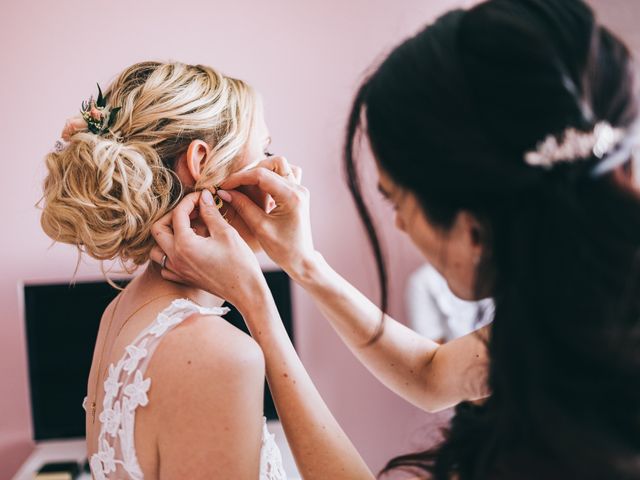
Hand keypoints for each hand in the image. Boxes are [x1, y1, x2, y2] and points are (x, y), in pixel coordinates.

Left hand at [150, 191, 269, 312]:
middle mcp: (175, 258)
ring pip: (156, 250)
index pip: (178, 214)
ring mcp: (177, 271)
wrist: (246, 291)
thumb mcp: (226, 233)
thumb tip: (204, 196)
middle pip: (158, 229)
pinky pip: (165, 266)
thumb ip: (211, 213)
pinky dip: (170, 255)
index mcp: (184, 244)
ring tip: (186, 229)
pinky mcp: (183, 279)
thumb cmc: (239, 263)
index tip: (201, 197)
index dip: (189, 200)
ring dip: (166, 236)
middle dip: (172, 216)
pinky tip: (186, 249)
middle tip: (191, 212)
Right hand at [219, 156, 316, 279]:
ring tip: (248, 185)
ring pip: (280, 164)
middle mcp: (298, 189)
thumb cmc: (283, 249)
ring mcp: (300, 189)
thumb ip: (243, 206)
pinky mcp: (298, 193)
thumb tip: (224, 192)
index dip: (239, 177)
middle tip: (235, 186)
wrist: (301, 259)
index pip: (261, 175)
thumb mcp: (260, 228)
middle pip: (272, 164)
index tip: (224, 185)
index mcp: (291, 197)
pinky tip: (261, 187)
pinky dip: (272, 175)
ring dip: (262, 170)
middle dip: (250, 171)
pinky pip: (285, 173)